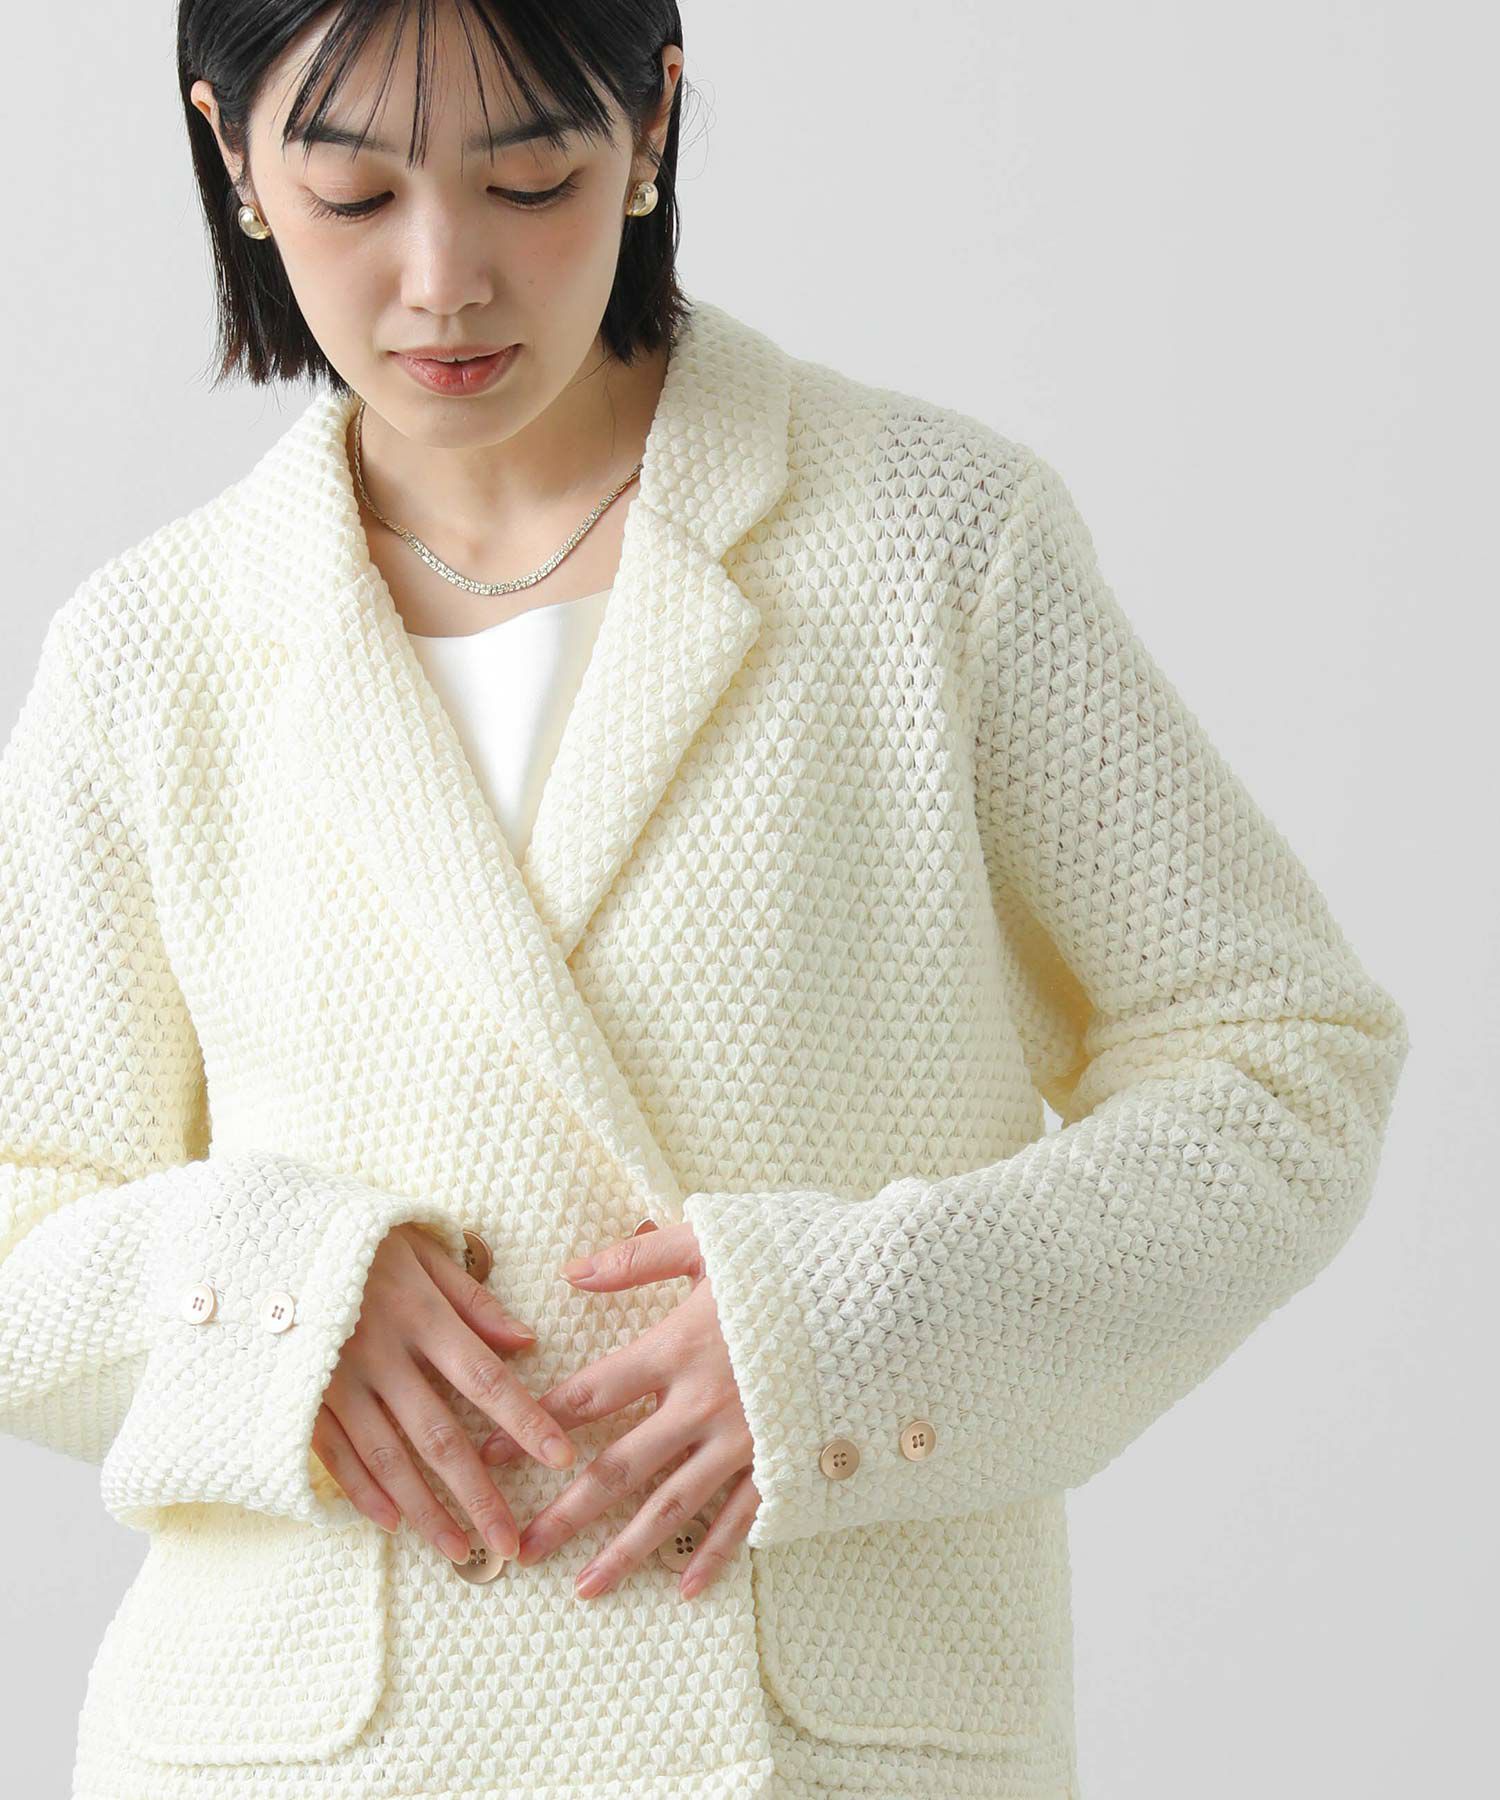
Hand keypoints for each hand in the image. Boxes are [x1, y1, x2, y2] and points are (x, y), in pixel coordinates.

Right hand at [311, 1222, 579, 1564]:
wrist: (263, 1234)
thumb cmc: (359, 1238)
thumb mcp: (421, 1247)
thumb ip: (473, 1300)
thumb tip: (526, 1342)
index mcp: (419, 1313)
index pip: (486, 1377)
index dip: (526, 1420)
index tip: (562, 1459)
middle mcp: (380, 1354)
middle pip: (439, 1436)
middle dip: (479, 1495)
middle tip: (512, 1544)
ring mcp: (335, 1380)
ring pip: (389, 1459)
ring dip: (427, 1511)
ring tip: (462, 1551)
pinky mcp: (299, 1398)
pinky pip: (336, 1455)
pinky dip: (364, 1493)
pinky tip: (394, 1524)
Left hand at [476, 1220, 760, 1599]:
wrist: (881, 1294)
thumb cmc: (795, 1260)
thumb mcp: (712, 1242)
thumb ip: (638, 1259)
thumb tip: (571, 1272)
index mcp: (676, 1348)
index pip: (587, 1396)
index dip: (534, 1424)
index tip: (490, 1452)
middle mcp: (701, 1403)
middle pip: (617, 1468)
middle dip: (565, 1512)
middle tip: (521, 1549)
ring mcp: (743, 1439)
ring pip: (670, 1507)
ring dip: (624, 1552)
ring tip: (585, 1589)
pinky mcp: (783, 1460)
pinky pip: (742, 1517)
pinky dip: (714, 1555)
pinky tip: (686, 1590)